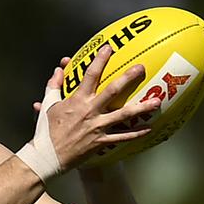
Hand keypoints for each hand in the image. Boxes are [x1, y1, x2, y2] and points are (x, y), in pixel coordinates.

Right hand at [34, 45, 160, 170]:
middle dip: (127, 78)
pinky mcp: (101, 142)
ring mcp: (97, 127)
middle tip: (140, 68)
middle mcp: (90, 112)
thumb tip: (58, 70)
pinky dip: (136, 134)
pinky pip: (122, 137)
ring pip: (123, 115)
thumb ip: (53, 86)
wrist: (48, 156)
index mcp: (77, 100)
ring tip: (157, 101)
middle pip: (112, 91)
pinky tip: (149, 128)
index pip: (90, 76)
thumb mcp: (48, 105)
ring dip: (141, 108)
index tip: (108, 48)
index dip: (99, 60)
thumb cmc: (46, 131)